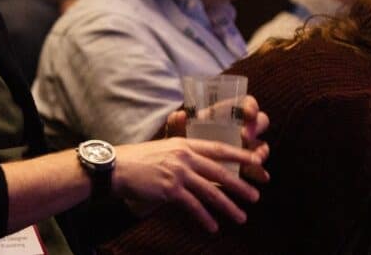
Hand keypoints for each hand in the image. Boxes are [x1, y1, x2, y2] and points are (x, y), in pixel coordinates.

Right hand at [111, 137, 266, 232]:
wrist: (115, 167)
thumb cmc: (136, 159)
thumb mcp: (162, 149)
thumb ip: (180, 154)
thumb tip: (196, 165)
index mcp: (183, 143)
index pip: (217, 147)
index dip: (238, 154)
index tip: (255, 159)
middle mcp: (184, 156)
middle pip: (220, 171)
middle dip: (240, 185)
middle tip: (255, 196)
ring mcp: (178, 172)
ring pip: (211, 190)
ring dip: (228, 206)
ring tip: (240, 217)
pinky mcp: (170, 189)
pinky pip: (194, 206)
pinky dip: (205, 218)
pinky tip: (213, 227)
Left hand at [162, 95, 270, 184]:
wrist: (183, 166)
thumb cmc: (184, 143)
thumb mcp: (179, 135)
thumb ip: (177, 125)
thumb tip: (179, 115)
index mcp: (227, 114)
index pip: (246, 103)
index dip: (250, 106)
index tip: (248, 112)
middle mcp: (241, 127)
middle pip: (260, 122)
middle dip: (256, 128)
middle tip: (244, 136)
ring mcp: (246, 147)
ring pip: (261, 144)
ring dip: (261, 150)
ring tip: (257, 159)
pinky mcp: (246, 166)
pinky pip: (258, 166)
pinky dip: (261, 171)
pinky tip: (262, 177)